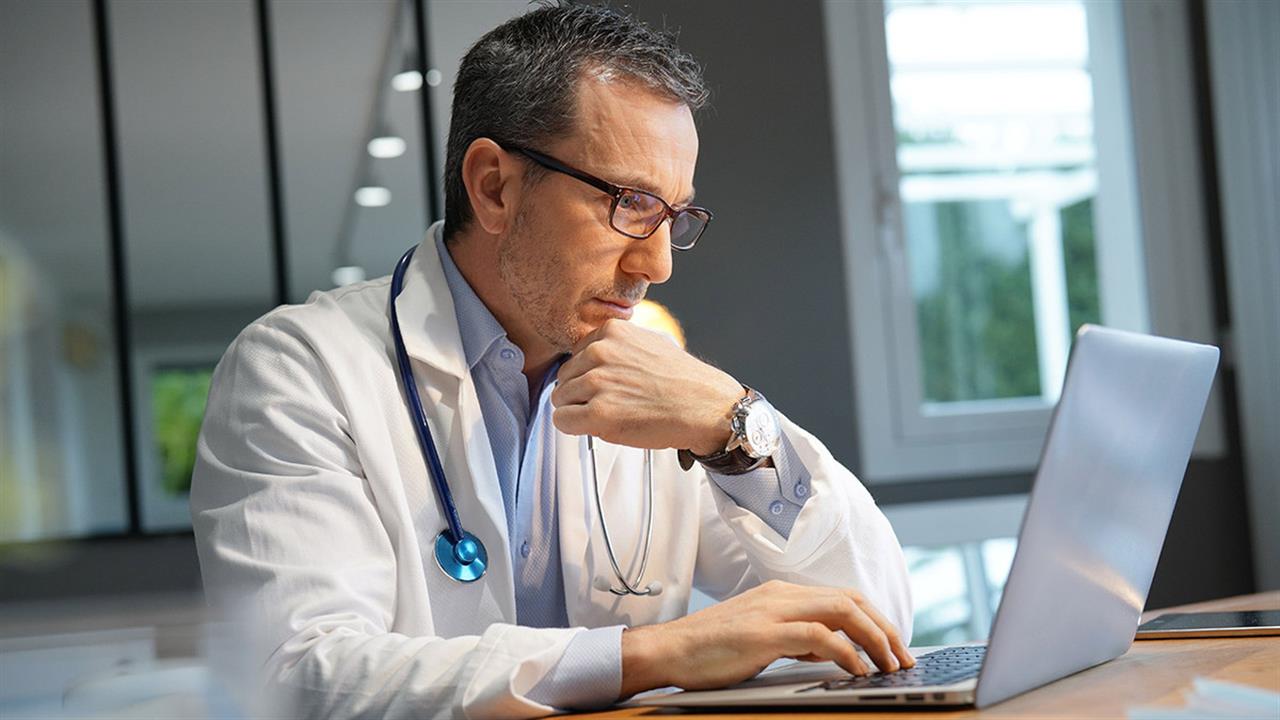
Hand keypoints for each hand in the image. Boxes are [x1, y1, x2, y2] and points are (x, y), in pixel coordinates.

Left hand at [551, 319, 743, 453]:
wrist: (707, 406)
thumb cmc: (683, 381)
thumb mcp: (649, 342)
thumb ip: (617, 345)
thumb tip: (591, 354)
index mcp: (611, 332)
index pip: (575, 355)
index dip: (589, 375)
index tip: (606, 386)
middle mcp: (600, 352)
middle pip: (564, 377)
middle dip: (581, 394)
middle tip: (611, 403)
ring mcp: (598, 382)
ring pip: (560, 400)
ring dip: (580, 411)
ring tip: (613, 414)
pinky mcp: (599, 412)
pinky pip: (562, 421)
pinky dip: (576, 428)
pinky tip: (600, 426)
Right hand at [619, 579, 914, 695]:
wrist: (667, 650)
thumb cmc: (709, 651)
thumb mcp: (759, 638)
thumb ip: (793, 638)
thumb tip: (828, 651)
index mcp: (781, 594)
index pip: (842, 597)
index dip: (874, 619)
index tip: (892, 645)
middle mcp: (781, 595)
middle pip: (850, 600)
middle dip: (884, 628)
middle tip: (903, 657)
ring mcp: (772, 611)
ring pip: (842, 611)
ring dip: (874, 638)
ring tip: (890, 664)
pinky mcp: (763, 634)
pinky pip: (819, 636)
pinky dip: (846, 651)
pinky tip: (858, 670)